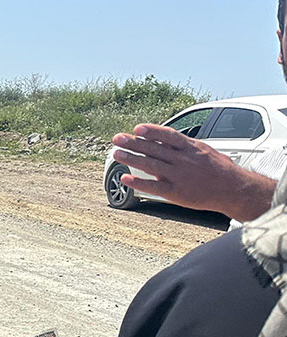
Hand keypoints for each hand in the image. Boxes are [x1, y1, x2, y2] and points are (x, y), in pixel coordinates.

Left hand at [111, 124, 275, 221]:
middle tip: (117, 138)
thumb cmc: (219, 169)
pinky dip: (138, 182)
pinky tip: (124, 178)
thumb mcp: (204, 151)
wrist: (234, 189)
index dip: (152, 131)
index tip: (137, 128)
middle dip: (133, 143)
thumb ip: (183, 148)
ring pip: (151, 165)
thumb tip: (164, 144)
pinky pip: (153, 186)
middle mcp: (183, 160)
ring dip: (131, 158)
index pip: (168, 136)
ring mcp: (179, 176)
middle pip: (154, 149)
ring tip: (116, 153)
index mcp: (191, 148)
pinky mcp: (176, 192)